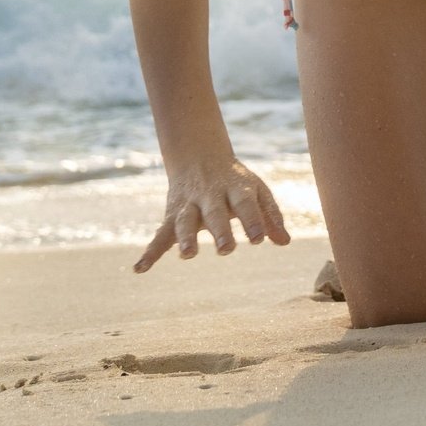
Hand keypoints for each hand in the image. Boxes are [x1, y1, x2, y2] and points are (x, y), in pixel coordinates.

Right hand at [133, 154, 288, 271]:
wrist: (199, 156)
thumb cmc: (235, 182)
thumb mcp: (256, 192)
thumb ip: (270, 216)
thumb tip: (285, 242)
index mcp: (236, 188)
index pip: (246, 204)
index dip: (253, 220)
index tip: (259, 239)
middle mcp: (210, 196)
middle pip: (215, 213)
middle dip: (220, 231)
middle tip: (226, 250)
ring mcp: (189, 205)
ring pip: (185, 222)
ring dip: (185, 238)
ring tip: (188, 255)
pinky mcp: (172, 215)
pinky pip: (160, 235)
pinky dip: (150, 252)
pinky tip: (139, 269)